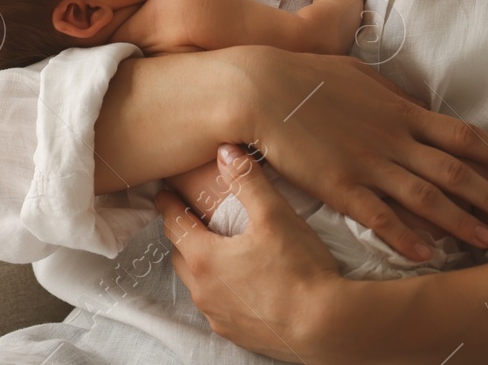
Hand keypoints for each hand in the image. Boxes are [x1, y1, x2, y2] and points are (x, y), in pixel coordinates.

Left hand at [154, 143, 340, 362]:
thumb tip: (226, 151)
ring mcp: (218, 317)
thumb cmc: (299, 268)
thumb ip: (248, 180)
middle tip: (190, 219)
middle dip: (183, 236)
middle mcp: (203, 291)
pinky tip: (239, 285)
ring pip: (197, 285)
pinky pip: (217, 308)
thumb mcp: (274, 214)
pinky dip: (220, 292)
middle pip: (180, 256)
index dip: (168, 205)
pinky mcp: (236, 335)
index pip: (174, 224)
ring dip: (201, 266)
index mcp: (204, 259)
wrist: (325, 325)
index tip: (162, 193)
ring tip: (217, 251)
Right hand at [228, 46, 487, 258]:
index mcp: (400, 110)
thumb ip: (392, 92)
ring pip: (425, 198)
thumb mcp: (359, 74)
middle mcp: (392, 139)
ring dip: (460, 221)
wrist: (262, 89)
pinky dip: (405, 236)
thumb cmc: (308, 76)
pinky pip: (379, 217)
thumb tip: (416, 102)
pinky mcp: (340, 186)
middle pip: (454, 170)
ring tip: (487, 240)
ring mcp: (368, 164)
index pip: (460, 133)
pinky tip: (425, 254)